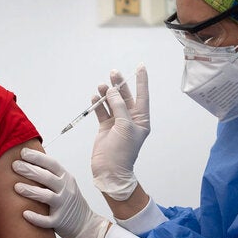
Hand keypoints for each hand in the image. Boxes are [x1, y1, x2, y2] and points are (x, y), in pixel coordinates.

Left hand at [12, 148, 109, 237]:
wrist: (85, 224)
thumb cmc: (70, 202)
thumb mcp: (65, 184)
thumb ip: (51, 174)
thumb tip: (28, 161)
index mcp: (66, 179)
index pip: (52, 164)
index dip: (38, 157)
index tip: (23, 152)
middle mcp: (66, 190)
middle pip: (47, 178)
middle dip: (30, 170)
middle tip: (15, 165)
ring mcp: (63, 206)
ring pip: (47, 197)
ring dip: (31, 191)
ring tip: (16, 186)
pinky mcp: (60, 221)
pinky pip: (47, 220)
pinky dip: (36, 218)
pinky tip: (24, 214)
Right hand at [91, 64, 149, 200]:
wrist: (110, 170)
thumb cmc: (122, 152)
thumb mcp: (124, 126)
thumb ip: (119, 107)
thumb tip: (112, 92)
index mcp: (141, 120)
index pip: (142, 96)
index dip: (141, 81)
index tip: (140, 66)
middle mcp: (130, 120)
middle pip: (125, 97)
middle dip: (119, 84)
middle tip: (113, 72)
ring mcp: (117, 123)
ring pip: (112, 103)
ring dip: (107, 94)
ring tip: (102, 86)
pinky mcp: (105, 127)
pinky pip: (102, 111)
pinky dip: (98, 104)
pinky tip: (95, 97)